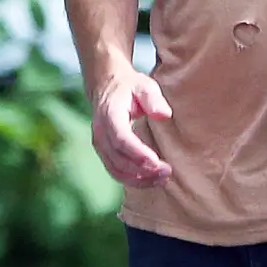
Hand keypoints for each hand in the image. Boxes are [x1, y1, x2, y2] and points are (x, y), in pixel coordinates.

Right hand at [90, 67, 172, 186]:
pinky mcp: (104, 152)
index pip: (122, 139)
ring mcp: (100, 145)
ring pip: (116, 170)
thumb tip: (164, 115)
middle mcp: (101, 133)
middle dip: (142, 170)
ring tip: (162, 179)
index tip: (157, 162)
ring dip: (138, 179)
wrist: (108, 87)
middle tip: (167, 172)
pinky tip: (151, 180)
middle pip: (119, 159)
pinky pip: (115, 171)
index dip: (138, 153)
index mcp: (110, 115)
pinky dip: (132, 180)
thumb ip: (153, 99)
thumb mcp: (144, 85)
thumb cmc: (130, 87)